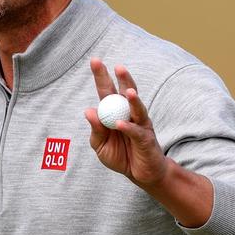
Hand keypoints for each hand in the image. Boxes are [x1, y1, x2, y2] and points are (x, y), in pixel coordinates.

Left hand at [84, 58, 168, 187]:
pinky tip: (120, 124)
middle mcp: (128, 114)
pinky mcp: (146, 138)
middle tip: (117, 66)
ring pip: (137, 108)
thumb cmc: (120, 156)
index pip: (107, 91)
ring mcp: (140, 124)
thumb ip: (95, 129)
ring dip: (133, 100)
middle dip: (123, 79)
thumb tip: (89, 110)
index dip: (102, 76)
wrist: (140, 174)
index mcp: (114, 113)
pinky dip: (128, 128)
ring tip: (129, 92)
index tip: (95, 60)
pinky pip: (137, 131)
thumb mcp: (100, 145)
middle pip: (126, 92)